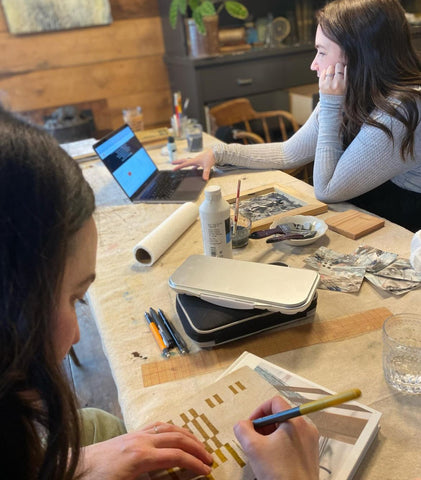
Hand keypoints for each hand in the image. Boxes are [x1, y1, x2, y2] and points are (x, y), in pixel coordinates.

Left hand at [80, 422, 212, 478]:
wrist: (76, 468)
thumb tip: (175, 479)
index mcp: (142, 457)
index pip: (177, 457)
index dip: (195, 464)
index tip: (207, 471)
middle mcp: (142, 440)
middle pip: (177, 438)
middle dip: (196, 447)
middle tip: (210, 458)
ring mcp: (137, 434)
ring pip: (169, 428)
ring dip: (187, 435)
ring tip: (199, 445)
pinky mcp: (131, 433)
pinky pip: (157, 425)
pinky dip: (173, 428)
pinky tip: (177, 434)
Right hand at [172, 149, 214, 180]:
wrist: (216, 152)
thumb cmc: (211, 157)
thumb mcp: (208, 166)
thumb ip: (205, 173)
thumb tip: (204, 179)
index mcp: (194, 161)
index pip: (184, 164)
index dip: (178, 167)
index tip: (173, 169)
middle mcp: (194, 160)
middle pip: (184, 161)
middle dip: (178, 162)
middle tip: (172, 163)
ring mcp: (197, 160)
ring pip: (188, 162)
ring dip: (184, 163)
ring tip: (180, 165)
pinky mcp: (200, 161)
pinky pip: (194, 164)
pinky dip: (192, 166)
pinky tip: (193, 168)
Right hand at [234, 396, 318, 479]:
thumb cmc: (280, 474)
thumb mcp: (253, 448)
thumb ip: (243, 429)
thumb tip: (242, 424)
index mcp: (295, 421)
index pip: (274, 402)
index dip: (259, 410)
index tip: (251, 425)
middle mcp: (306, 427)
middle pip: (280, 414)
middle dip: (264, 425)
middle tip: (254, 439)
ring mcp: (310, 440)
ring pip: (286, 428)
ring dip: (270, 435)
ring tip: (262, 450)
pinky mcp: (310, 453)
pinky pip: (292, 439)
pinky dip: (280, 443)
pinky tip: (272, 458)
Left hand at [319, 62, 346, 94]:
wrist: (331, 105)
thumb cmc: (339, 94)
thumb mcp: (346, 86)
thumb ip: (346, 76)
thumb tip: (344, 65)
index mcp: (344, 84)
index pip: (345, 68)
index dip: (343, 67)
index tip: (342, 68)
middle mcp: (336, 83)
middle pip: (337, 66)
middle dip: (337, 67)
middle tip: (336, 71)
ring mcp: (328, 84)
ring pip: (330, 68)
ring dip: (331, 69)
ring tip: (331, 74)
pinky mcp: (321, 84)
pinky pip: (323, 72)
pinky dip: (325, 72)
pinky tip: (327, 76)